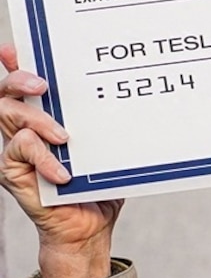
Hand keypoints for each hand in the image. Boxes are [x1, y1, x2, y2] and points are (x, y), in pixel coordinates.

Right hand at [0, 44, 120, 277]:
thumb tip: (131, 98)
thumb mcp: (107, 149)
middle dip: (17, 80)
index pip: (21, 86)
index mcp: (43, 119)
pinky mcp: (16, 174)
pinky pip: (20, 153)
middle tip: (40, 82)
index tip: (13, 49)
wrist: (90, 228)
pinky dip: (44, 159)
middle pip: (6, 96)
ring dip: (35, 119)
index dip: (13, 64)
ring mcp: (17, 152)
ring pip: (10, 119)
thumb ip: (105, 126)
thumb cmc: (98, 185)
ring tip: (63, 134)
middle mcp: (23, 131)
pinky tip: (64, 173)